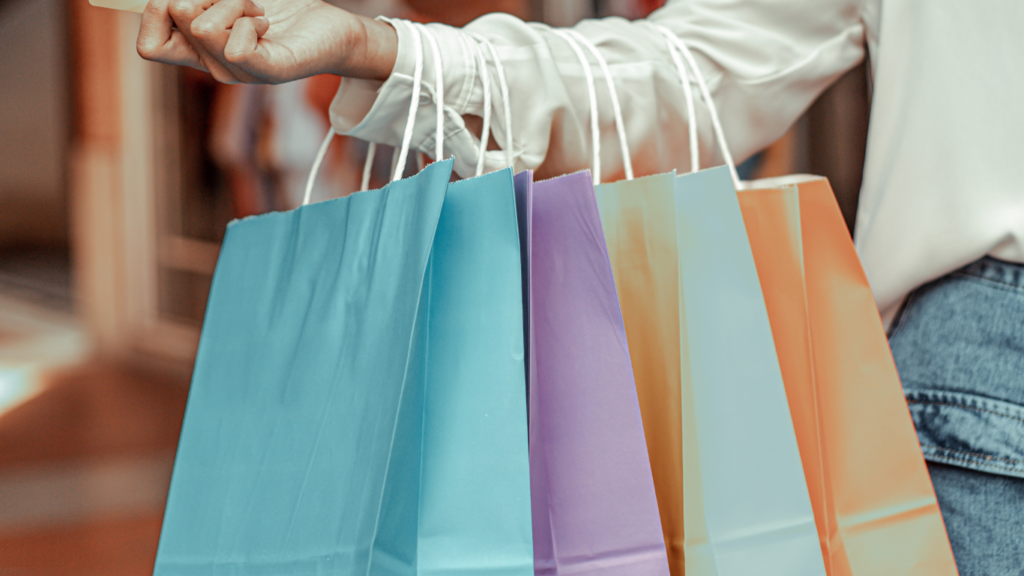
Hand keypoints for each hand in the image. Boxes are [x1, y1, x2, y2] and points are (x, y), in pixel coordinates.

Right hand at [136, 0, 397, 83]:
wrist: (333, 27)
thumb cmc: (282, 7)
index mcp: (200, 50)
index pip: (148, 47)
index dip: (155, 12)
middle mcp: (215, 66)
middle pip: (177, 15)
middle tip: (240, 2)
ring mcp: (240, 73)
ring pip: (203, 26)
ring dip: (233, 3)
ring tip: (259, 13)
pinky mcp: (269, 72)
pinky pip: (236, 47)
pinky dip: (249, 23)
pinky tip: (266, 25)